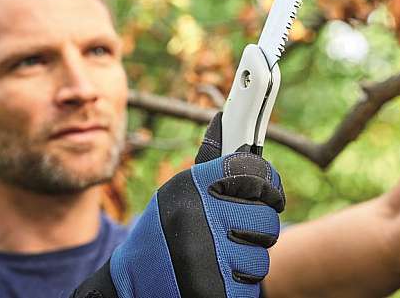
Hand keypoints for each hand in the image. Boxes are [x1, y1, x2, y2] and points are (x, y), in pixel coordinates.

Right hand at [71, 113, 284, 297]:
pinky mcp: (213, 291)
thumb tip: (226, 117)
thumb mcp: (177, 193)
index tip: (270, 189)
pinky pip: (252, 283)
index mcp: (191, 186)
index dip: (269, 181)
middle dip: (258, 227)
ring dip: (248, 259)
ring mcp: (206, 256)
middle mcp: (197, 217)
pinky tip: (217, 277)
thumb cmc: (160, 233)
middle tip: (238, 231)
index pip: (253, 170)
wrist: (129, 285)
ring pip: (262, 255)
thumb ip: (209, 164)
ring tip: (220, 257)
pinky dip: (239, 283)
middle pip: (267, 216)